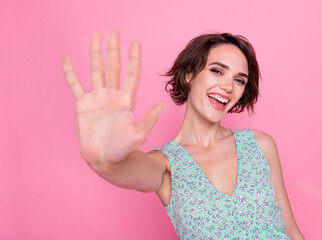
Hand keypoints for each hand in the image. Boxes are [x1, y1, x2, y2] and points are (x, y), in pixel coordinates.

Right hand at [61, 31, 163, 169]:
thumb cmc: (123, 148)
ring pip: (95, 71)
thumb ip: (149, 120)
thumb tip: (162, 105)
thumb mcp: (139, 135)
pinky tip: (67, 59)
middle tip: (114, 32)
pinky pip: (75, 84)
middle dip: (114, 50)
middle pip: (113, 68)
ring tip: (95, 37)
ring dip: (94, 54)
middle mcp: (112, 95)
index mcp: (126, 100)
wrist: (104, 158)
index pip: (132, 75)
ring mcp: (97, 98)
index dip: (134, 59)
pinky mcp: (82, 104)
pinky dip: (70, 72)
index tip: (135, 43)